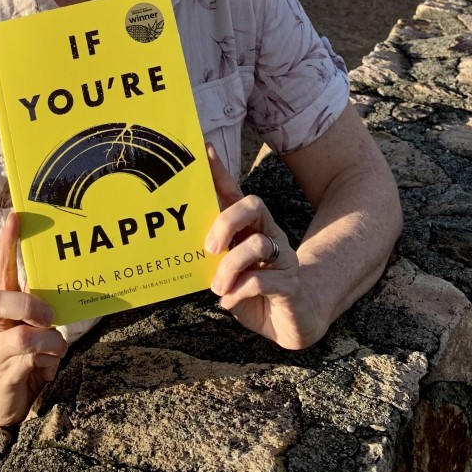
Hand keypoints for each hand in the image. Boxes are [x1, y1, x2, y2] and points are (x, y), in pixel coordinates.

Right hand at [0, 212, 66, 424]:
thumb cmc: (20, 355)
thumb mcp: (30, 326)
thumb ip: (40, 306)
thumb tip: (65, 286)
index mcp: (1, 306)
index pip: (0, 268)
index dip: (7, 243)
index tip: (16, 217)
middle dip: (28, 305)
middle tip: (50, 316)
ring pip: (23, 336)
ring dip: (49, 341)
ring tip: (56, 348)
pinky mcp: (3, 374)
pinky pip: (31, 362)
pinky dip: (49, 361)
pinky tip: (50, 365)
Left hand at [204, 145, 325, 349]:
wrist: (291, 321)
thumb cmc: (253, 291)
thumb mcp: (227, 270)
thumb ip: (212, 256)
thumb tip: (181, 247)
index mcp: (250, 228)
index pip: (233, 193)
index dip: (219, 172)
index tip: (205, 150)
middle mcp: (269, 234)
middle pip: (253, 205)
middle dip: (226, 221)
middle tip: (209, 248)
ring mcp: (283, 258)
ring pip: (257, 244)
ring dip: (230, 268)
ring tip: (218, 288)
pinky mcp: (290, 284)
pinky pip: (263, 280)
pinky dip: (240, 291)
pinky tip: (229, 301)